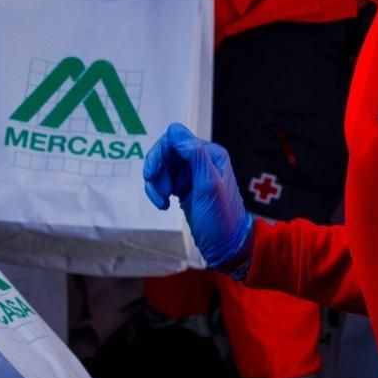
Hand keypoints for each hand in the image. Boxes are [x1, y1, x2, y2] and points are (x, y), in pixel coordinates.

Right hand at [144, 123, 253, 270]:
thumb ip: (194, 155)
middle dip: (157, 172)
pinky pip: (164, 181)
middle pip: (166, 153)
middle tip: (159, 193)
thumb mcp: (208, 186)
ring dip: (156, 185)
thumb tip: (174, 129)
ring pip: (162, 168)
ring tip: (162, 203)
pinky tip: (164, 205)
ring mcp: (192, 174)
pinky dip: (159, 192)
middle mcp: (201, 160)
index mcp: (210, 154)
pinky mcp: (185, 188)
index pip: (175, 139)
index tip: (151, 175)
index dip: (159, 154)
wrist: (225, 247)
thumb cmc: (220, 218)